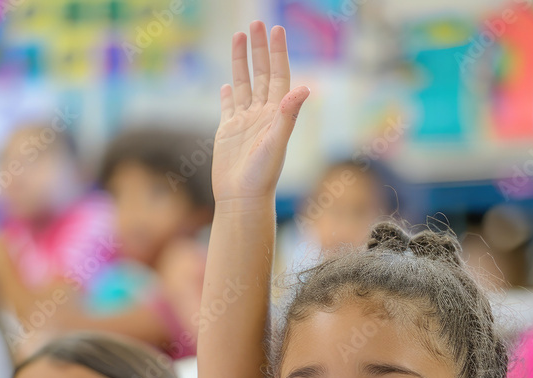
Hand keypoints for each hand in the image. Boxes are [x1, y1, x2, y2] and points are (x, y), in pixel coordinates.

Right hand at [211, 22, 309, 205]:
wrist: (241, 199)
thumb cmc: (262, 176)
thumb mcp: (276, 143)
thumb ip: (288, 115)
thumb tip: (305, 88)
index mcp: (276, 114)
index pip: (278, 76)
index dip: (277, 53)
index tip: (276, 30)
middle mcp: (262, 115)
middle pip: (261, 74)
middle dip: (260, 49)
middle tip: (257, 23)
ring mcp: (245, 122)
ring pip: (244, 84)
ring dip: (242, 62)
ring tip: (238, 37)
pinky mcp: (228, 132)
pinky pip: (229, 107)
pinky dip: (229, 94)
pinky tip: (227, 84)